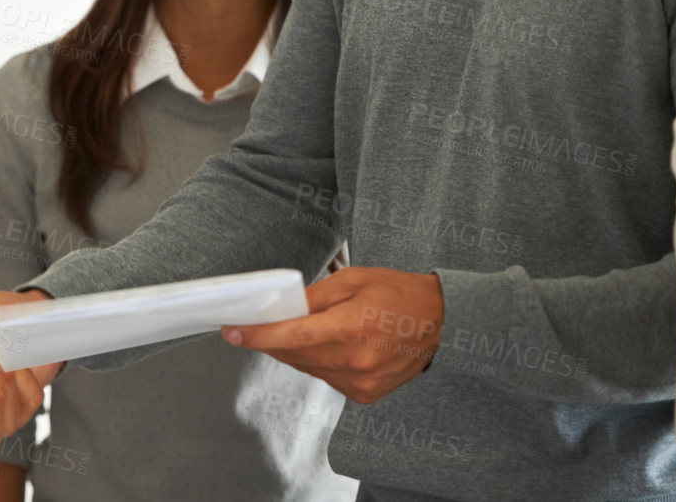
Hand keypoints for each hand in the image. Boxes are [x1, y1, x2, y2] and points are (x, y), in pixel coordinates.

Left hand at [221, 266, 442, 403]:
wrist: (442, 323)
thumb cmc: (400, 294)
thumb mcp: (355, 279)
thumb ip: (314, 296)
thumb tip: (283, 308)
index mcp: (352, 327)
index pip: (292, 336)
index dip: (258, 335)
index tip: (233, 332)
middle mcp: (355, 361)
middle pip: (295, 354)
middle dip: (272, 339)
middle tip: (254, 324)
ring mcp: (360, 383)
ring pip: (308, 368)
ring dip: (294, 350)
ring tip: (294, 329)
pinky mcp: (365, 395)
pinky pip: (326, 377)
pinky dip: (317, 362)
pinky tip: (325, 345)